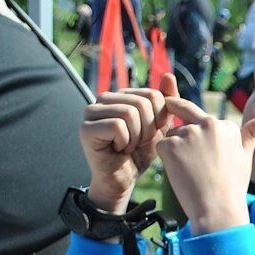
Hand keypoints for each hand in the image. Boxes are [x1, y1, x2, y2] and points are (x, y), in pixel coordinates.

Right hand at [79, 74, 179, 213]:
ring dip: (136, 137)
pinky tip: (118, 150)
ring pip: (130, 113)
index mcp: (121, 96)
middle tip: (137, 143)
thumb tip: (168, 75)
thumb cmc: (140, 153)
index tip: (149, 134)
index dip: (159, 120)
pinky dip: (125, 142)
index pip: (153, 95)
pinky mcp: (86, 128)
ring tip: (127, 146)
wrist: (124, 180)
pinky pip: (117, 126)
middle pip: (142, 103)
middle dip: (148, 129)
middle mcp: (103, 99)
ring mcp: (91, 112)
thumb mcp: (158, 127)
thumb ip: (165, 102)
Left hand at [156, 99, 254, 235]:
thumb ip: (253, 132)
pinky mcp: (171, 145)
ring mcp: (188, 133)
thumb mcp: (246, 156)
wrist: (218, 209)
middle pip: (186, 123)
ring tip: (193, 172)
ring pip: (173, 136)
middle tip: (195, 164)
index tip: (210, 161)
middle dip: (186, 140)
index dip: (203, 142)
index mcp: (226, 125)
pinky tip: (182, 173)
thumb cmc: (233, 185)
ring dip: (177, 151)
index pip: (203, 123)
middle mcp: (208, 123)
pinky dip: (167, 160)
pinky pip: (162, 147)